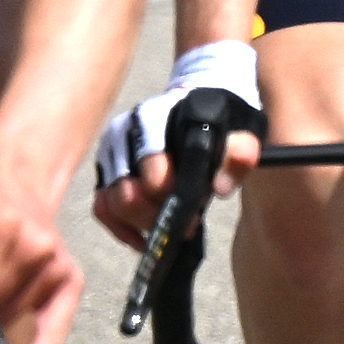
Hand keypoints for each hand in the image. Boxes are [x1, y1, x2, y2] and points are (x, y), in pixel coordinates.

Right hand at [87, 44, 264, 248]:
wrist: (200, 103)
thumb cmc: (219, 120)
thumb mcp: (241, 128)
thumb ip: (239, 152)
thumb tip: (221, 188)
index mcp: (154, 120)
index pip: (153, 173)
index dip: (174, 198)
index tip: (197, 211)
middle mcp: (124, 134)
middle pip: (127, 195)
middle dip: (157, 217)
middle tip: (185, 225)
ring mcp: (112, 152)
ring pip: (112, 203)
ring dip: (141, 224)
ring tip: (170, 228)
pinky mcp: (106, 170)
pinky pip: (102, 207)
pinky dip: (121, 228)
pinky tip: (145, 239)